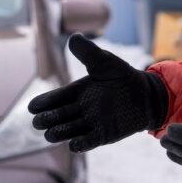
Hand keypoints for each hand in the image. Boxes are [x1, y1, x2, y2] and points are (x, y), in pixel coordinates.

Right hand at [28, 34, 167, 152]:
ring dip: (57, 133)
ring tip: (53, 132)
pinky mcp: (101, 135)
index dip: (41, 103)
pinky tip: (74, 143)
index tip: (34, 106)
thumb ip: (89, 53)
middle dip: (44, 120)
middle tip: (41, 120)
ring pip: (64, 132)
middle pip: (52, 118)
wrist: (147, 94)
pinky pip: (84, 143)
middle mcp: (78, 109)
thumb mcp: (106, 63)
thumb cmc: (123, 77)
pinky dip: (78, 145)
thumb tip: (73, 37)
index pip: (50, 100)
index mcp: (75, 92)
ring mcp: (88, 124)